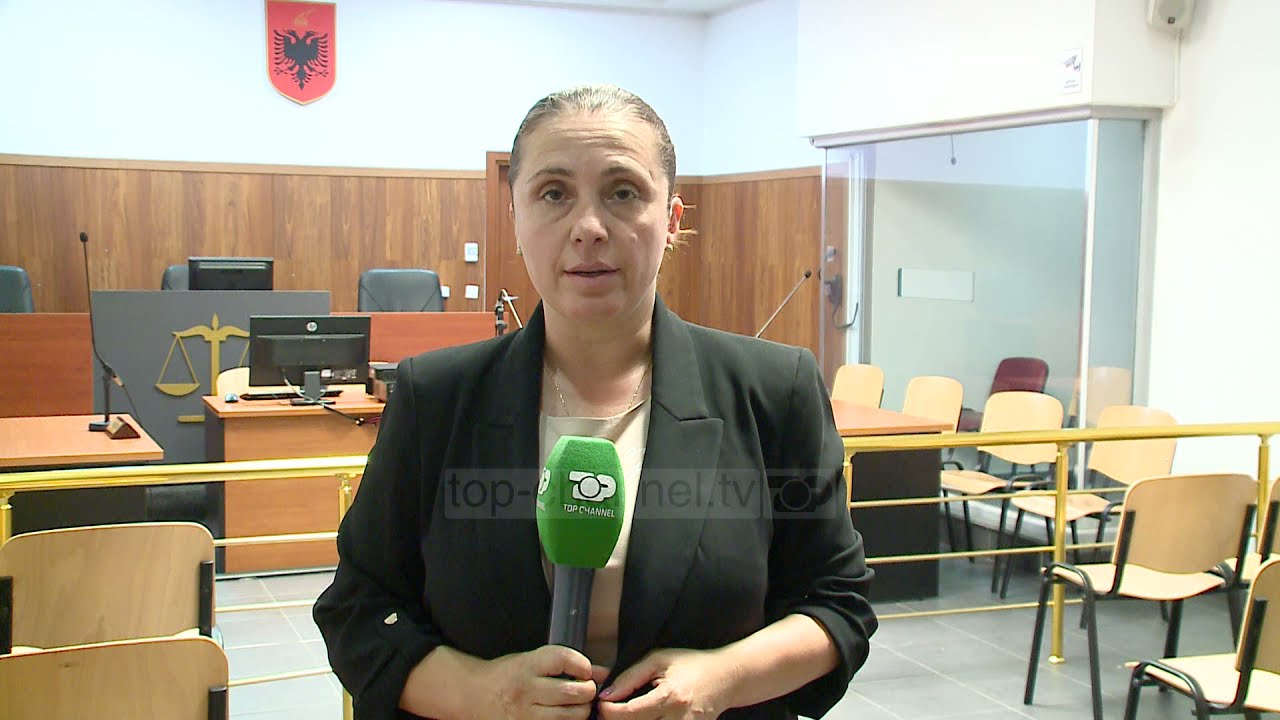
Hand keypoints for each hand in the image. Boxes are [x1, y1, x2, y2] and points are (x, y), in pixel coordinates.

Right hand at [472, 645, 608, 719]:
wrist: (473, 695)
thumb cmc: (504, 676)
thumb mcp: (531, 661)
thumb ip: (566, 664)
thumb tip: (600, 671)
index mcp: (526, 666)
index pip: (562, 659)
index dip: (582, 664)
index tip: (584, 669)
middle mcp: (525, 690)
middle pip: (572, 692)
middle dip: (587, 690)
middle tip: (585, 689)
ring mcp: (525, 715)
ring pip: (570, 715)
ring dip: (581, 710)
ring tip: (576, 704)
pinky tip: (563, 715)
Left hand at [596, 648, 736, 718]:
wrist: (727, 677)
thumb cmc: (693, 664)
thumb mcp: (659, 659)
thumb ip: (630, 677)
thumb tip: (607, 694)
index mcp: (671, 697)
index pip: (630, 713)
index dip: (609, 711)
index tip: (602, 705)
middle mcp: (680, 719)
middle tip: (611, 712)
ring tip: (628, 715)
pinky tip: (646, 718)